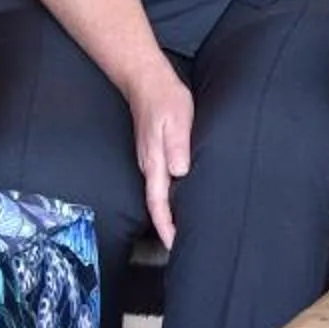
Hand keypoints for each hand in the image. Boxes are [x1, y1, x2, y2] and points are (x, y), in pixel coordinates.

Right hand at [124, 69, 194, 249]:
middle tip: (182, 245)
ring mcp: (149, 160)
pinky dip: (169, 196)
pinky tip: (180, 197)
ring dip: (168, 213)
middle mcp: (149, 166)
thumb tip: (179, 172)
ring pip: (158, 194)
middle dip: (167, 227)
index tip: (174, 244)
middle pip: (156, 204)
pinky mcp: (153, 153)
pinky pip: (160, 182)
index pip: (158, 203)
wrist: (146, 82)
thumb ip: (177, 145)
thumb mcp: (177, 120)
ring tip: (182, 229)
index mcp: (155, 162)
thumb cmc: (165, 100)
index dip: (166, 225)